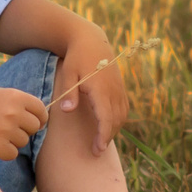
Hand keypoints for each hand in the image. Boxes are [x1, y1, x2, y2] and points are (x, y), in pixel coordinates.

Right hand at [0, 87, 48, 159]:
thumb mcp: (2, 95)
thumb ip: (22, 103)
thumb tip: (43, 119)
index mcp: (16, 97)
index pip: (41, 111)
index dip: (39, 118)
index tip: (33, 122)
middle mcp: (13, 112)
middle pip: (34, 128)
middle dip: (25, 129)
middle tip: (9, 128)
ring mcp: (5, 130)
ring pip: (23, 141)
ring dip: (13, 140)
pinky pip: (12, 153)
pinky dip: (5, 151)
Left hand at [54, 26, 129, 154]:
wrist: (91, 39)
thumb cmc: (76, 57)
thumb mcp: (69, 73)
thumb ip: (70, 92)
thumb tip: (67, 110)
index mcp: (101, 88)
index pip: (106, 117)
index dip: (103, 135)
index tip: (98, 148)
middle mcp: (113, 90)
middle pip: (116, 120)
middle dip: (108, 137)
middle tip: (97, 151)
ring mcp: (119, 88)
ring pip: (122, 115)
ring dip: (114, 129)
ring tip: (102, 141)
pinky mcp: (120, 86)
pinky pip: (124, 108)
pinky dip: (118, 120)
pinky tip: (109, 126)